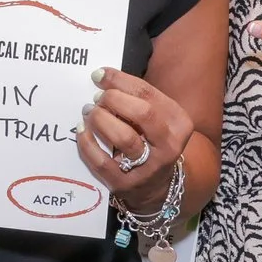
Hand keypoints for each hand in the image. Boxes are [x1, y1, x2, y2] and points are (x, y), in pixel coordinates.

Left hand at [77, 66, 194, 208]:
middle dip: (113, 99)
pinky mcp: (125, 184)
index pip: (148, 94)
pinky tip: (82, 131)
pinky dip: (87, 144)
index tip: (99, 75)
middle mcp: (169, 146)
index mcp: (179, 123)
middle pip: (141, 113)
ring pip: (124, 138)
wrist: (157, 187)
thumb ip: (136, 99)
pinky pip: (102, 162)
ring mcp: (148, 168)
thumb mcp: (156, 119)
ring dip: (100, 119)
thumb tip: (102, 77)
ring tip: (89, 112)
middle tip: (97, 98)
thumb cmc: (151, 141)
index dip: (119, 80)